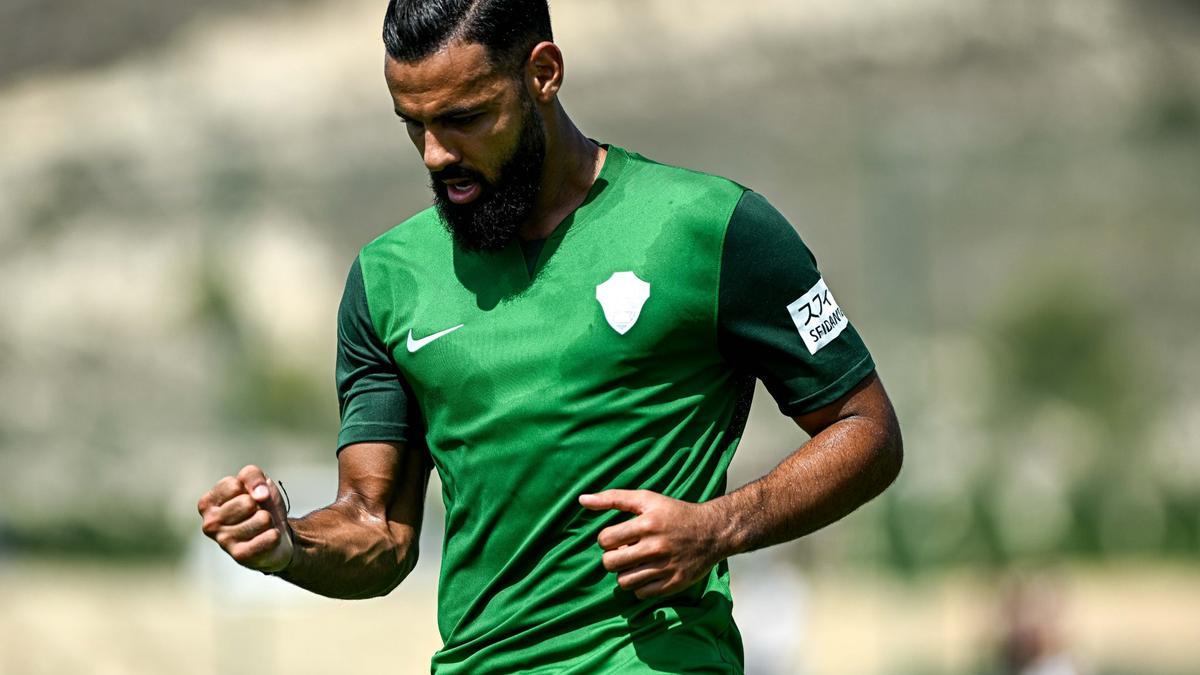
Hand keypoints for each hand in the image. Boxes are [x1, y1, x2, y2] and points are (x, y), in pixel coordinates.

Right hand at [198, 464, 293, 573]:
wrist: (277, 536)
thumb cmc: (262, 506)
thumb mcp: (257, 482)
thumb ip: (252, 475)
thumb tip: (259, 495)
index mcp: (208, 503)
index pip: (233, 485)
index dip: (251, 487)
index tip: (251, 497)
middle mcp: (210, 523)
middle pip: (247, 502)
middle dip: (260, 506)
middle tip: (257, 515)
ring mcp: (223, 541)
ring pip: (262, 519)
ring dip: (268, 521)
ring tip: (261, 528)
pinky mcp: (240, 556)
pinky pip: (270, 537)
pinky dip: (275, 535)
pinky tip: (266, 540)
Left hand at [579, 489, 727, 598]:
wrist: (712, 531)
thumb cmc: (674, 513)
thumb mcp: (646, 499)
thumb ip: (612, 498)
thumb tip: (581, 500)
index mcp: (647, 523)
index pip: (605, 540)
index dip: (606, 539)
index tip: (616, 537)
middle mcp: (656, 546)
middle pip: (611, 563)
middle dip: (611, 558)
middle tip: (622, 553)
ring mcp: (666, 567)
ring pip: (624, 582)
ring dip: (624, 573)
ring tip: (634, 564)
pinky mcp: (674, 583)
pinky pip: (641, 593)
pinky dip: (639, 586)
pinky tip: (646, 573)